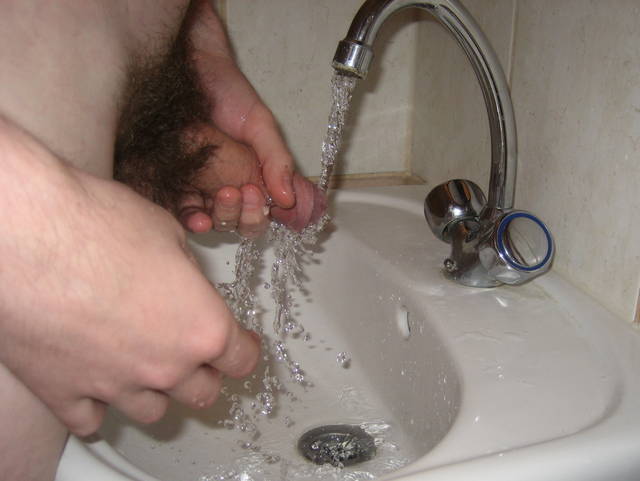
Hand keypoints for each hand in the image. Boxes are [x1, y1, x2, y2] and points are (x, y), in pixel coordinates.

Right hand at [0, 118, 259, 435]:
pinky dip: (96, 405)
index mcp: (201, 327)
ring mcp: (114, 385)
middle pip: (202, 393)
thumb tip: (185, 280)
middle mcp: (165, 365)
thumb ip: (186, 271)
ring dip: (156, 393)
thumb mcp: (167, 232)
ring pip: (152, 412)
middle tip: (193, 352)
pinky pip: (90, 419)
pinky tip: (95, 384)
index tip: (239, 345)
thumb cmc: (100, 223)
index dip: (243, 350)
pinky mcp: (63, 392)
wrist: (27, 234)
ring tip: (145, 367)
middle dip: (203, 373)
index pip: (240, 359)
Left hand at [180, 1, 326, 233]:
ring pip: (205, 221)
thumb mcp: (260, 125)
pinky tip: (195, 216)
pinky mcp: (161, 178)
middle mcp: (217, 188)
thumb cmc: (228, 91)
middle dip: (240, 216)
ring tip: (223, 197)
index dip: (257, 217)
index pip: (253, 216)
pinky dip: (187, 219)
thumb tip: (288, 200)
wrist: (190, 61)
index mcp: (244, 180)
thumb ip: (276, 160)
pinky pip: (173, 210)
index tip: (259, 195)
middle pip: (230, 224)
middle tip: (240, 191)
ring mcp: (189, 185)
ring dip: (217, 219)